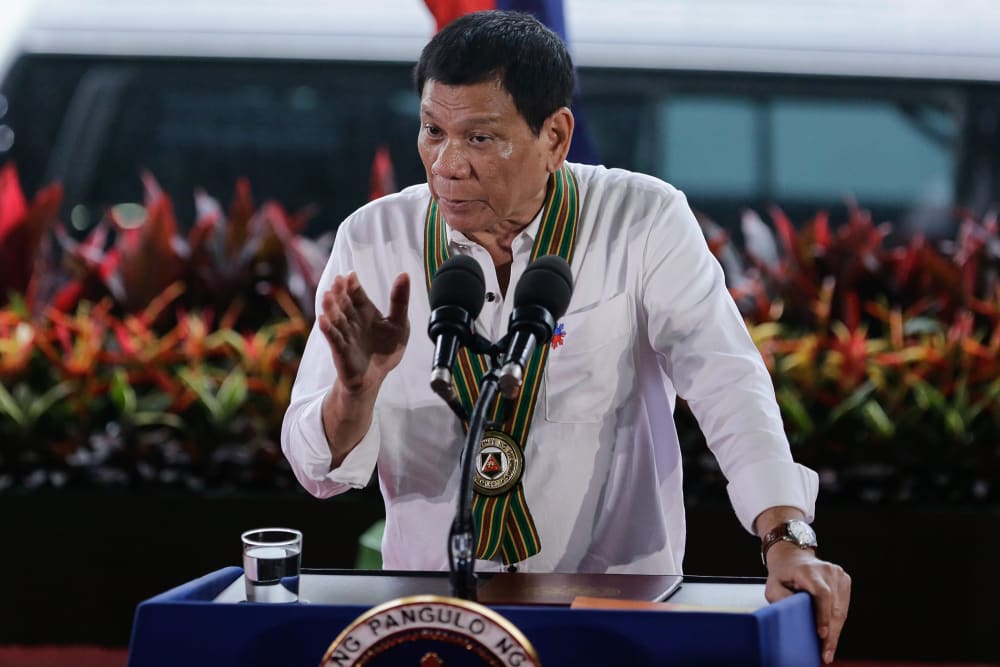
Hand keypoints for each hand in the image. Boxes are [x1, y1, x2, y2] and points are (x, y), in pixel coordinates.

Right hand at [318, 272, 409, 393]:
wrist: (375, 376)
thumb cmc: (385, 350)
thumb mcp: (399, 323)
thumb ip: (400, 300)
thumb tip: (404, 274)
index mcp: (365, 311)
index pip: (357, 294)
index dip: (353, 284)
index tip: (351, 275)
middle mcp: (352, 320)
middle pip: (344, 303)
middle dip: (340, 292)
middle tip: (338, 281)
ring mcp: (345, 334)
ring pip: (336, 318)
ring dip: (330, 307)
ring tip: (327, 296)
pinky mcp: (341, 350)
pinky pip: (333, 338)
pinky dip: (328, 329)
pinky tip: (323, 320)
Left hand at [765, 542, 850, 664]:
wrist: (793, 557)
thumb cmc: (782, 574)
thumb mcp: (772, 584)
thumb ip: (779, 597)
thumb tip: (791, 613)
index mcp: (809, 570)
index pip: (822, 594)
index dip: (823, 615)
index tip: (822, 634)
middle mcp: (827, 570)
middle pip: (834, 606)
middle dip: (830, 633)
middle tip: (825, 653)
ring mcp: (838, 574)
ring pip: (841, 610)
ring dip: (835, 631)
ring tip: (828, 650)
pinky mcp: (845, 580)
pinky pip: (844, 606)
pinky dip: (837, 622)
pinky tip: (831, 635)